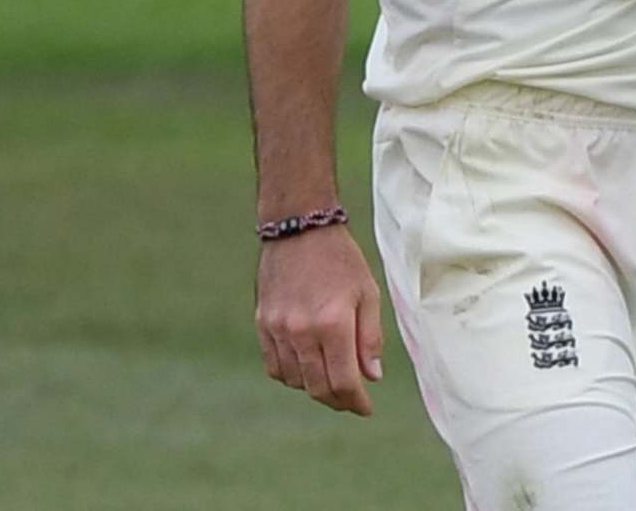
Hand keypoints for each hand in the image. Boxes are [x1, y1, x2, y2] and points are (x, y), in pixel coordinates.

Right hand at [254, 226, 385, 416]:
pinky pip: (274, 366)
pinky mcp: (263, 324)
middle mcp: (301, 331)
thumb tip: (372, 376)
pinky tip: (307, 368)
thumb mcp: (368, 292)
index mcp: (332, 323)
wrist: (299, 228)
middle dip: (338, 400)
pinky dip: (292, 375)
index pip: (344, 381)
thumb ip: (370, 338)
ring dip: (315, 388)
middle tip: (352, 400)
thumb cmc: (340, 258)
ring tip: (332, 379)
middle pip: (318, 388)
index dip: (357, 402)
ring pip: (295, 381)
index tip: (366, 408)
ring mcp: (278, 330)